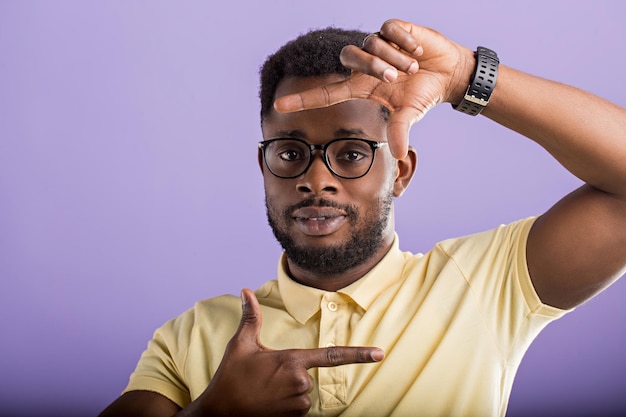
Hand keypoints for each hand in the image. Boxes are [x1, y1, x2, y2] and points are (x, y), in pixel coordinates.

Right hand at [195, 289, 383, 416]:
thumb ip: (251, 317)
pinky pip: (299, 409)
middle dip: (291, 376)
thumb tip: (245, 290)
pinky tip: (268, 404)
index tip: (379, 354)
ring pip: (303, 393)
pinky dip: (286, 406)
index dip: (358, 354)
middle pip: (307, 376)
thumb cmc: (230, 377)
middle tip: (265, 379)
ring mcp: (298, 403)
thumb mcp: (241, 345)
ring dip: (288, 392)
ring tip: (265, 393)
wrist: (219, 412)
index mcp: (291, 361)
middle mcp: (299, 382)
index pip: (332, 356)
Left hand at [273, 19, 473, 158]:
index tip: (278, 105)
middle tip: (395, 76)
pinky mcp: (393, 29)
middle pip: (349, 56)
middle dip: (373, 65)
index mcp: (361, 87)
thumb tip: (398, 155)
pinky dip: (405, 41)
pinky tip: (417, 51)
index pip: (326, 93)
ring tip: (413, 67)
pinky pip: (389, 29)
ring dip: (393, 57)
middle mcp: (363, 66)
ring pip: (371, 43)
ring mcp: (377, 45)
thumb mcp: (410, 114)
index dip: (303, 99)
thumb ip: (400, 131)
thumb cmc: (422, 95)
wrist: (447, 74)